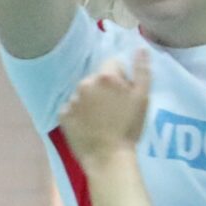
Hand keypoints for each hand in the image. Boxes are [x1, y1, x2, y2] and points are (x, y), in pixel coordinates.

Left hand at [60, 49, 154, 167]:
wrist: (108, 157)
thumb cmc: (129, 128)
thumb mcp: (142, 98)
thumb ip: (141, 70)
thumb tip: (140, 48)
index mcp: (104, 77)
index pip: (113, 63)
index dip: (121, 76)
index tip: (124, 94)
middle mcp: (84, 84)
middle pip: (96, 79)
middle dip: (104, 89)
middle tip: (113, 109)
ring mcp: (71, 100)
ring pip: (83, 94)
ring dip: (90, 101)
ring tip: (100, 120)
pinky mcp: (62, 116)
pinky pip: (71, 109)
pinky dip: (78, 114)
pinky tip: (88, 126)